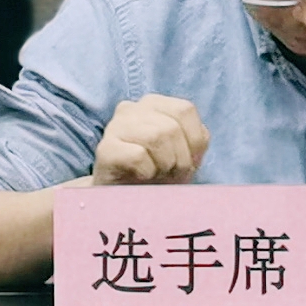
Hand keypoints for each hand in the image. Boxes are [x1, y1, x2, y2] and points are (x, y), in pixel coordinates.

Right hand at [89, 96, 208, 185]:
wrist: (124, 201)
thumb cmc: (157, 174)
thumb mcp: (183, 153)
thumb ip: (196, 138)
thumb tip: (200, 137)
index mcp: (153, 104)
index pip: (185, 110)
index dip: (194, 140)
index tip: (192, 162)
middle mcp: (131, 109)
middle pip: (172, 127)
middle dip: (180, 158)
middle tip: (172, 174)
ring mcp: (115, 127)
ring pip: (155, 137)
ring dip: (165, 164)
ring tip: (159, 175)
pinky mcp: (105, 150)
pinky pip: (138, 155)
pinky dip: (148, 171)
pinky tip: (142, 177)